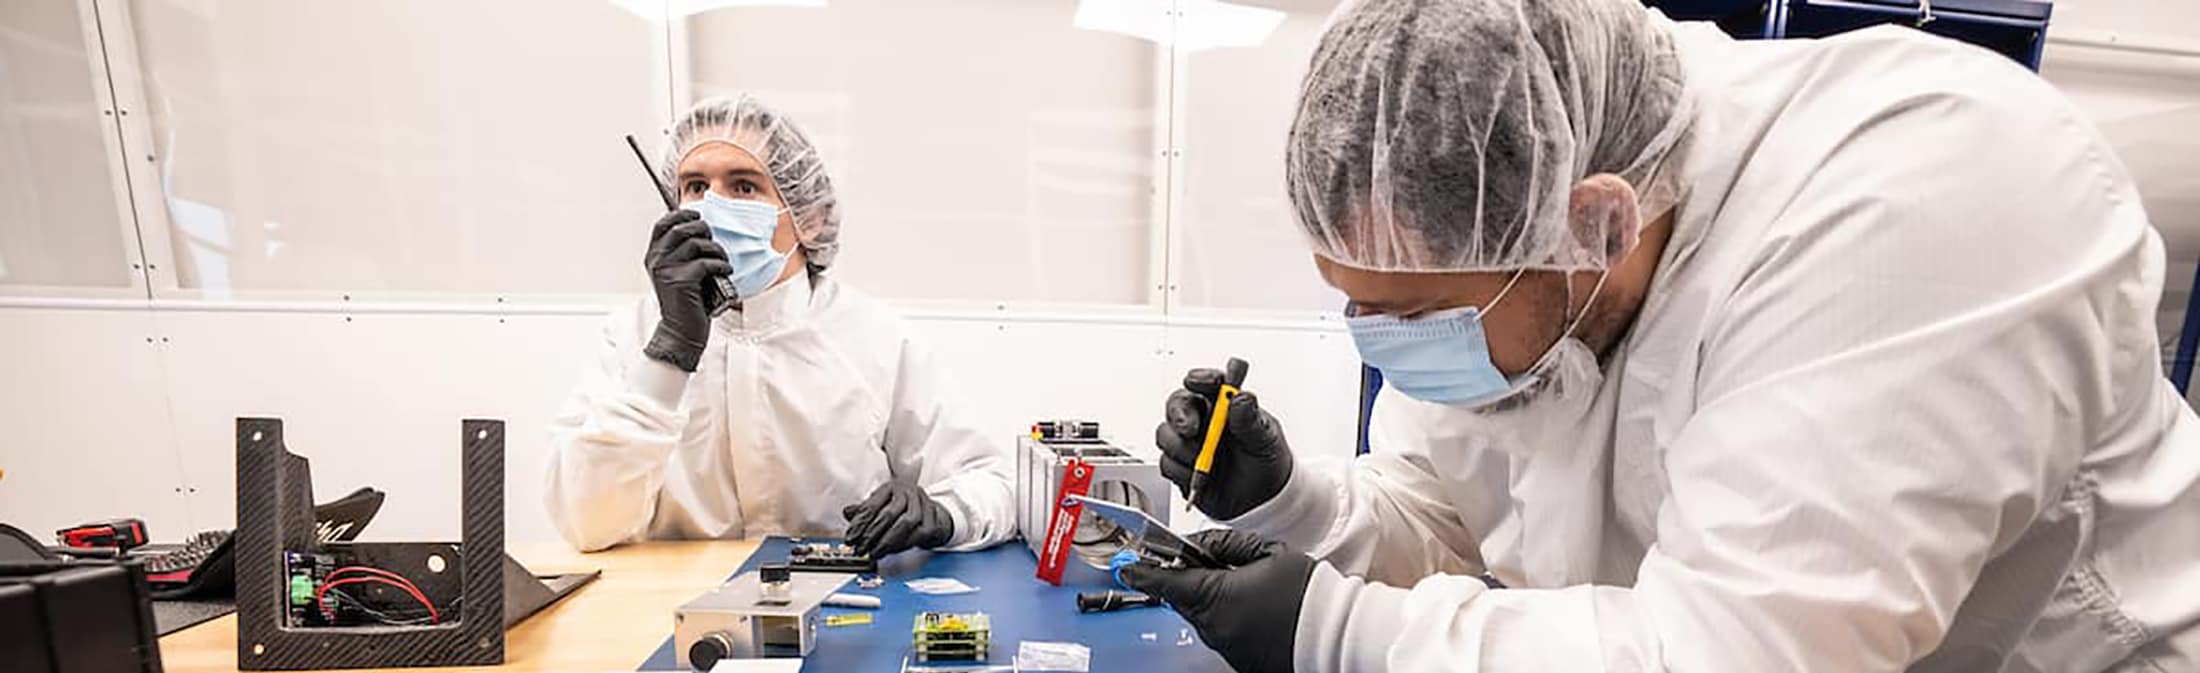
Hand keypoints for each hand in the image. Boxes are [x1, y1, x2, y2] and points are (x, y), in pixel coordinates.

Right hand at [641, 209, 730, 371]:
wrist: (681, 331)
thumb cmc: (686, 301)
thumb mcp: (678, 273)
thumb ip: (683, 253)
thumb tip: (703, 230)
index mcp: (654, 256)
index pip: (663, 224)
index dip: (681, 214)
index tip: (697, 214)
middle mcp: (656, 261)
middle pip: (682, 229)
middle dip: (703, 230)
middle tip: (714, 243)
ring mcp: (667, 271)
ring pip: (696, 244)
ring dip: (716, 250)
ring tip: (723, 261)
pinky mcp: (681, 282)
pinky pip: (706, 263)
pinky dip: (721, 265)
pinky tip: (726, 272)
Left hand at [840, 481, 954, 556]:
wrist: (931, 515)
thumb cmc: (902, 510)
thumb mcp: (880, 506)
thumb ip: (863, 511)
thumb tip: (847, 513)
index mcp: (891, 486)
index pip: (872, 505)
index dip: (859, 524)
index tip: (851, 538)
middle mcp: (908, 492)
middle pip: (888, 514)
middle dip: (872, 535)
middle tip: (862, 549)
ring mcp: (923, 505)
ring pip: (906, 523)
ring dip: (888, 542)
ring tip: (876, 552)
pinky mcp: (932, 520)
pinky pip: (917, 535)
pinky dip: (903, 545)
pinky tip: (892, 550)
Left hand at [1121, 529, 1313, 672]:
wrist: (1336, 633)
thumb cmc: (1307, 593)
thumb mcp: (1268, 552)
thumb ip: (1229, 545)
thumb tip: (1205, 546)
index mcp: (1216, 596)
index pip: (1165, 583)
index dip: (1143, 573)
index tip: (1128, 568)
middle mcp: (1214, 626)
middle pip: (1185, 598)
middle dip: (1190, 580)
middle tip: (1208, 565)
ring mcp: (1225, 646)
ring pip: (1205, 616)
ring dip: (1215, 600)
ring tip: (1248, 588)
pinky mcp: (1238, 660)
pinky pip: (1224, 633)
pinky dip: (1232, 619)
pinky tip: (1256, 609)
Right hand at [1156, 368, 1294, 520]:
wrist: (1263, 500)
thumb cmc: (1265, 461)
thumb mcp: (1266, 439)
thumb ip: (1251, 419)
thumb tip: (1241, 397)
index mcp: (1226, 405)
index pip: (1209, 382)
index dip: (1201, 378)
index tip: (1197, 382)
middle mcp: (1204, 419)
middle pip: (1177, 404)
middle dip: (1179, 415)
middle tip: (1190, 429)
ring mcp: (1190, 443)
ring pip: (1165, 434)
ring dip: (1181, 448)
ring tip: (1203, 461)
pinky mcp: (1181, 466)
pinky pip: (1166, 463)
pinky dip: (1181, 471)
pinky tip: (1200, 478)